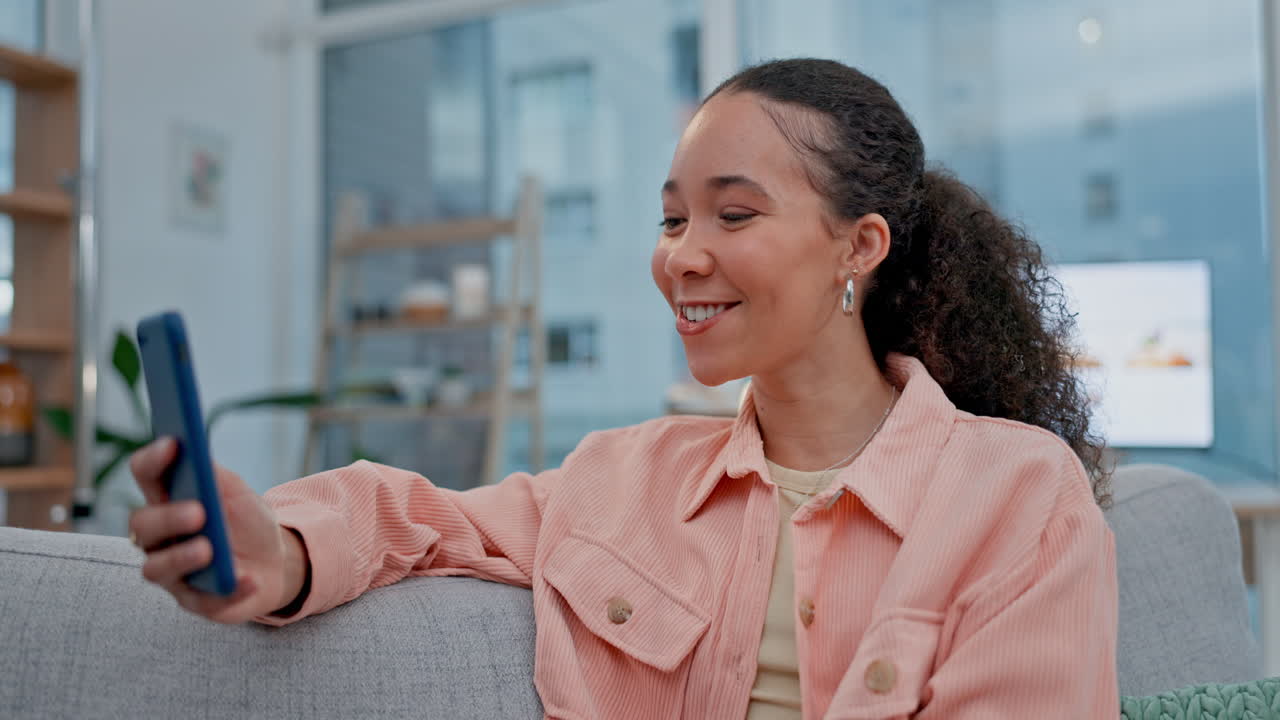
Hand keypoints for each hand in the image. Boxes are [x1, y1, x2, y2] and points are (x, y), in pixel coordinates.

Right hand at [127, 437, 308, 622]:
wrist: (275, 561)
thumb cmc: (246, 520)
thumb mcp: (235, 492)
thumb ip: (213, 475)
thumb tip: (194, 454)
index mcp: (166, 500)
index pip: (145, 476)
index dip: (153, 460)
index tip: (173, 444)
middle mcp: (159, 538)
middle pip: (143, 526)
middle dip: (168, 517)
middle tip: (198, 511)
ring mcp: (173, 572)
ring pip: (156, 569)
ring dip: (181, 558)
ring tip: (208, 549)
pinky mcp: (195, 602)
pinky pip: (204, 602)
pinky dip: (229, 589)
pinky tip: (249, 579)